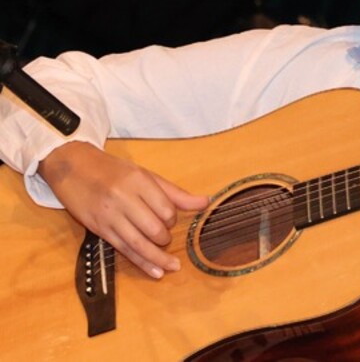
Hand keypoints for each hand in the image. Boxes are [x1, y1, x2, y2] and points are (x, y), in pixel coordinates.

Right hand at [39, 141, 208, 278]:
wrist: (73, 167)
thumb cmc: (113, 170)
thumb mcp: (145, 175)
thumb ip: (175, 192)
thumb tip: (206, 202)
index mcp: (138, 181)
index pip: (165, 208)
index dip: (172, 219)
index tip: (170, 220)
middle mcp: (123, 199)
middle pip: (153, 228)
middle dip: (164, 238)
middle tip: (166, 239)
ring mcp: (109, 216)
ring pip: (138, 243)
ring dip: (158, 258)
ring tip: (172, 267)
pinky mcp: (98, 229)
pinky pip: (123, 249)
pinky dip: (140, 262)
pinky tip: (154, 272)